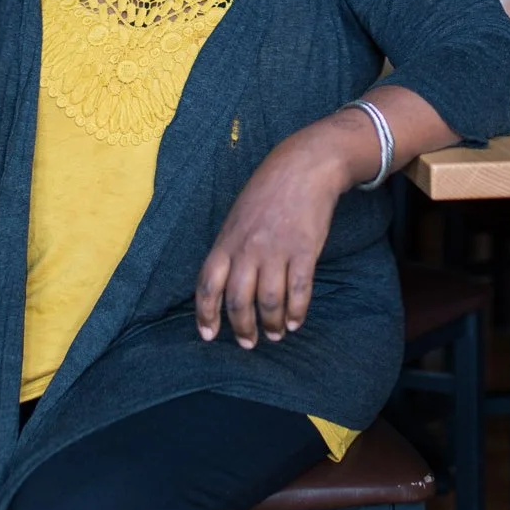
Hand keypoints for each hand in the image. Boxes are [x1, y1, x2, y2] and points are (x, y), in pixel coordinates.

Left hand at [195, 129, 349, 349]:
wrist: (303, 167)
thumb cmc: (267, 192)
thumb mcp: (237, 217)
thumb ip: (230, 249)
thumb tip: (225, 285)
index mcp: (226, 241)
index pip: (208, 285)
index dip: (206, 314)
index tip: (208, 335)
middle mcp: (247, 249)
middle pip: (238, 301)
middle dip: (242, 328)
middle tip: (249, 343)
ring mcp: (276, 250)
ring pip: (268, 301)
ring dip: (272, 324)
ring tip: (276, 334)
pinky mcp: (303, 251)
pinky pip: (298, 291)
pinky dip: (296, 312)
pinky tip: (296, 322)